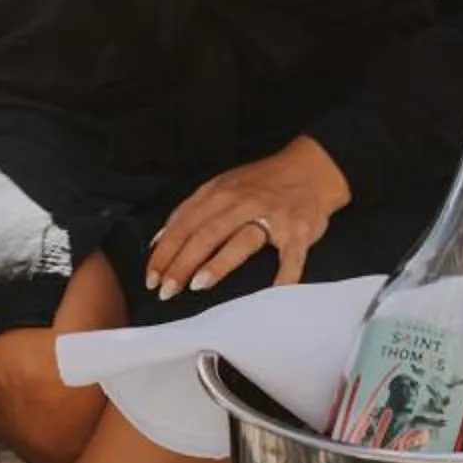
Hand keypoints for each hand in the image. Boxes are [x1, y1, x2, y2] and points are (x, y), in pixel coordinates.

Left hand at [145, 137, 352, 300]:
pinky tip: (273, 294)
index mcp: (218, 193)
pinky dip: (283, 276)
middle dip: (182, 263)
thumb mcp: (221, 187)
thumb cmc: (260, 184)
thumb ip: (192, 211)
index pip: (183, 225)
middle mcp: (241, 202)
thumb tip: (160, 240)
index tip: (151, 277)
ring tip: (198, 285)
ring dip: (218, 263)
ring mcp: (271, 217)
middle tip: (166, 290)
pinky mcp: (298, 231)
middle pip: (205, 234)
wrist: (311, 169)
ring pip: (240, 240)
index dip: (165, 252)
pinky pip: (291, 257)